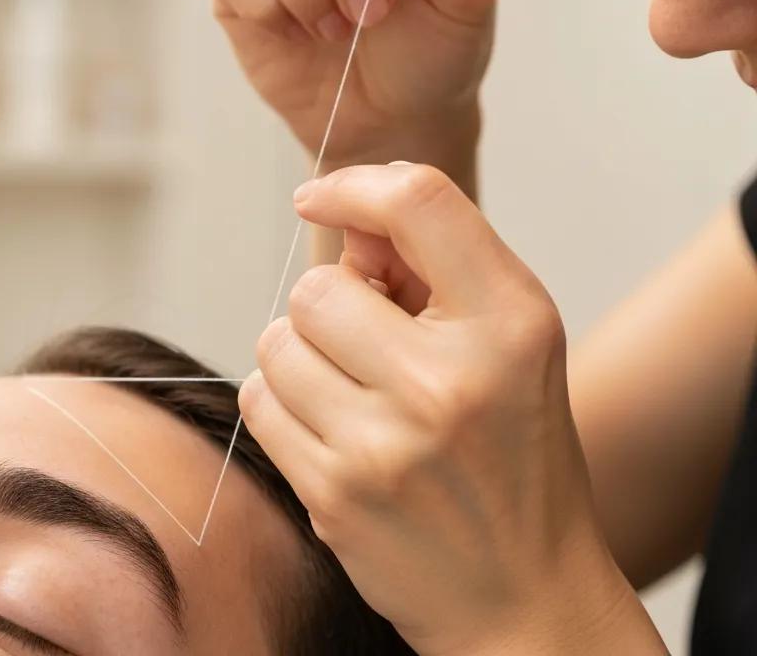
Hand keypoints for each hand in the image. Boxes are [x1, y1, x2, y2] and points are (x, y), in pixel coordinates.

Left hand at [239, 164, 664, 655]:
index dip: (354, 186)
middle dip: (331, 306)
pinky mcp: (334, 495)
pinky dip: (283, 404)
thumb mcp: (508, 341)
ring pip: (276, 341)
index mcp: (511, 323)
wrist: (524, 598)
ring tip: (354, 392)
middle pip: (318, 285)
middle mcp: (451, 380)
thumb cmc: (512, 451)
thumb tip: (344, 226)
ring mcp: (386, 444)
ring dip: (302, 356)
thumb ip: (431, 267)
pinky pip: (258, 399)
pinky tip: (332, 431)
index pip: (418, 202)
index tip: (317, 196)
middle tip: (370, 345)